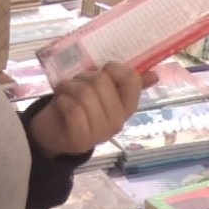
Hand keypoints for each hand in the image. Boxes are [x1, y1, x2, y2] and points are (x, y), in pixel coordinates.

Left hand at [27, 62, 158, 157]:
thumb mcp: (100, 91)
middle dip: (83, 78)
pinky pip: (73, 108)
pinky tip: (61, 104)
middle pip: (102, 82)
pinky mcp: (81, 139)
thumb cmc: (78, 107)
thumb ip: (125, 82)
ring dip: (69, 88)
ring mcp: (101, 132)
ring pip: (85, 93)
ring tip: (66, 94)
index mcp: (127, 107)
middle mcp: (118, 121)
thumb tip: (154, 75)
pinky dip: (62, 100)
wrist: (53, 134)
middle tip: (76, 87)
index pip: (132, 80)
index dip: (113, 69)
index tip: (101, 73)